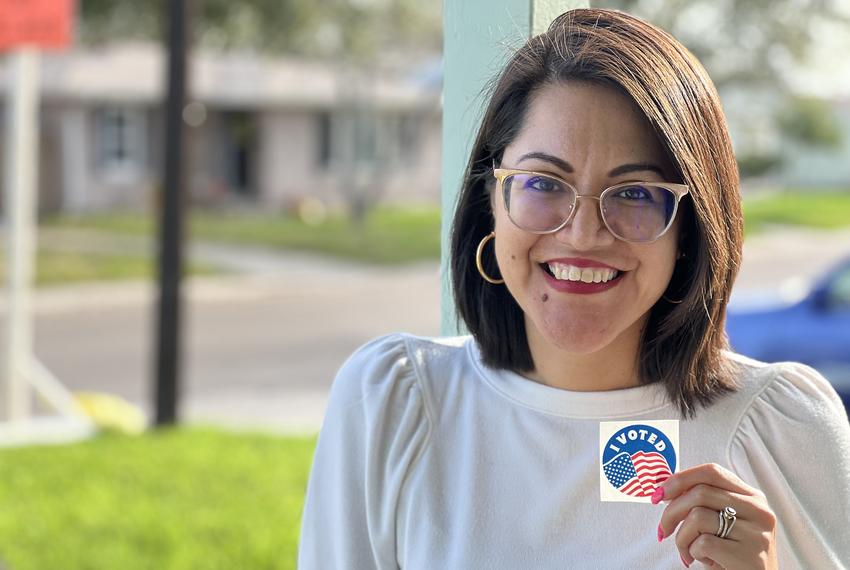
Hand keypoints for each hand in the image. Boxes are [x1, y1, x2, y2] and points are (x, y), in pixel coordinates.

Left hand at [653, 463, 777, 568]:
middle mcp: (758, 511)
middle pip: (699, 493)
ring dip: (681, 537)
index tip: (660, 493)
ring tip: (688, 551)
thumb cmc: (732, 554)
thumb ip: (702, 502)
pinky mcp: (750, 556)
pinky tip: (703, 560)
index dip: (680, 479)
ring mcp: (756, 533)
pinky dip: (693, 552)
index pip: (711, 472)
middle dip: (671, 511)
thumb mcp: (722, 523)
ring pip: (697, 516)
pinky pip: (703, 543)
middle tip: (663, 529)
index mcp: (752, 497)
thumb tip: (665, 487)